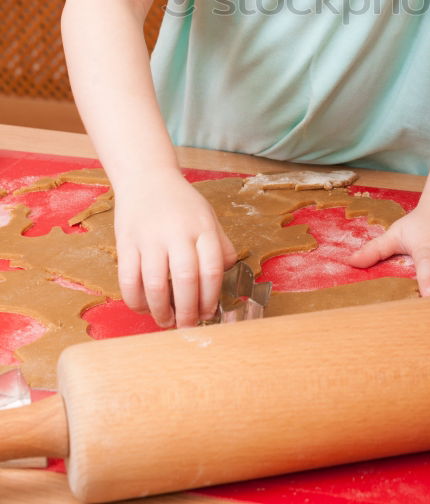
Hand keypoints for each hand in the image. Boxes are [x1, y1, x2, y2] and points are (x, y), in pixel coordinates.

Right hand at [113, 168, 236, 327]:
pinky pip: (128, 280)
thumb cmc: (180, 202)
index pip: (212, 269)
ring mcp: (149, 237)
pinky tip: (145, 307)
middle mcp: (176, 232)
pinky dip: (136, 301)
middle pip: (186, 280)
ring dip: (161, 311)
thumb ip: (220, 245)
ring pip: (155, 284)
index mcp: (201, 227)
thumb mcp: (208, 217)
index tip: (208, 313)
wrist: (146, 177)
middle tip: (188, 326)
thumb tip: (229, 273)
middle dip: (188, 311)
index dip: (210, 298)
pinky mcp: (126, 242)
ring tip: (167, 321)